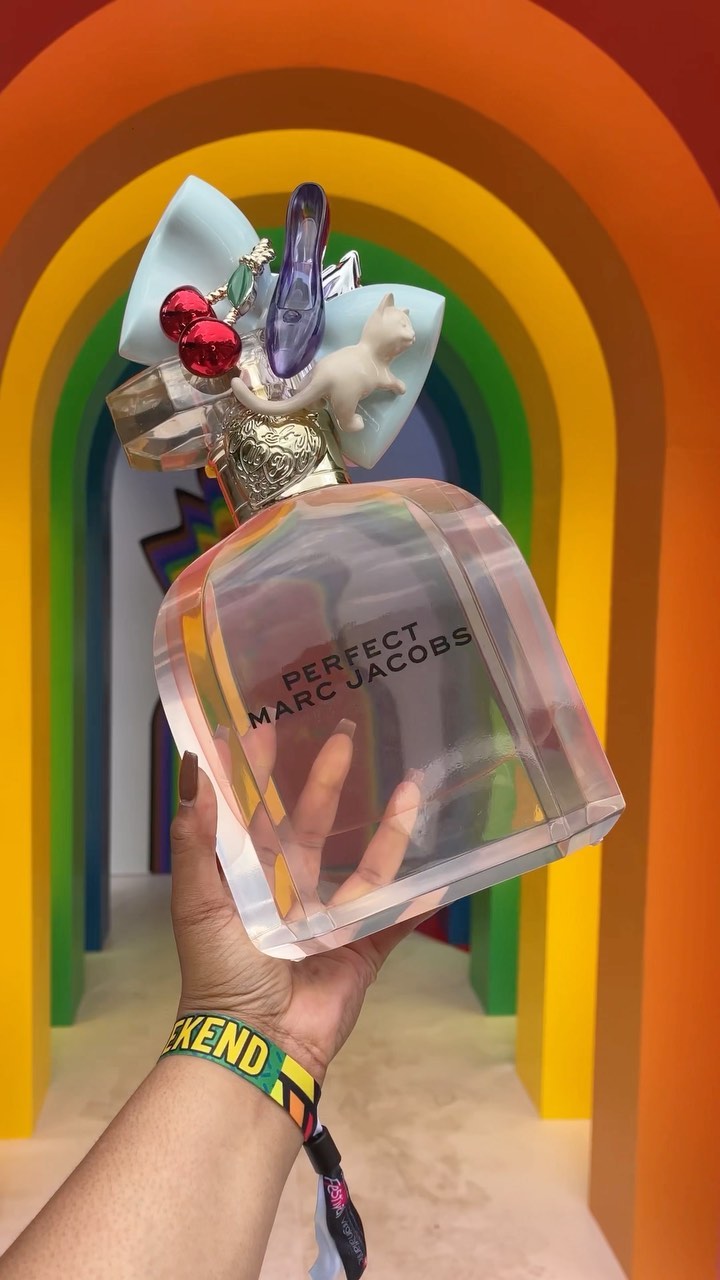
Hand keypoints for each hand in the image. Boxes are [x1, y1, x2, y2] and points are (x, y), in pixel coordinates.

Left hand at [170, 733, 426, 1083]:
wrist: (256, 1043)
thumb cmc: (220, 969)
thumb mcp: (197, 898)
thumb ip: (196, 836)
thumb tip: (192, 768)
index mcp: (248, 880)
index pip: (255, 813)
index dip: (260, 773)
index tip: (268, 727)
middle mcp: (289, 894)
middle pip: (312, 827)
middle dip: (327, 782)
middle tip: (343, 735)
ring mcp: (330, 921)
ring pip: (365, 866)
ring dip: (389, 829)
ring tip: (411, 785)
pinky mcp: (363, 950)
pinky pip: (397, 919)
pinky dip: (420, 900)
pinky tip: (445, 869)